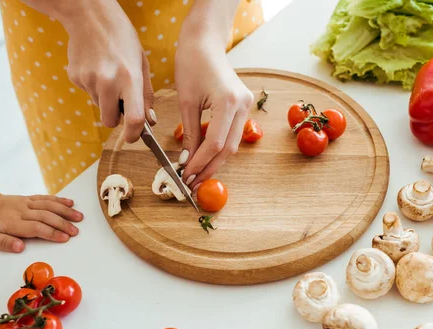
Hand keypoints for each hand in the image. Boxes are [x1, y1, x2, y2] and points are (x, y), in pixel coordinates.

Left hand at [0, 191, 82, 252]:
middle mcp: (22, 211)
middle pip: (46, 216)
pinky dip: (59, 199)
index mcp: (12, 222)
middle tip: (76, 231)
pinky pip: (46, 198)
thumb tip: (20, 247)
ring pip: (49, 205)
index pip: (35, 227)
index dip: (51, 233)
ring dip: (65, 211)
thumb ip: (2, 242)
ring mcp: (27, 203)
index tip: (64, 238)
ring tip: (79, 217)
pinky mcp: (30, 199)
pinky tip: (70, 202)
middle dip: (63, 224)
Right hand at [63, 0, 154, 141]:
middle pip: (110, 121)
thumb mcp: (141, 64)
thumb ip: (146, 95)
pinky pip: (87, 93)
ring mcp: (89, 80)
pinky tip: (96, 67)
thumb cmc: (122, 39)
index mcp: (130, 79)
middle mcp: (108, 82)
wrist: (90, 15)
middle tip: (120, 102)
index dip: (134, 134)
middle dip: (116, 117)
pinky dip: (93, 86)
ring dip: (105, 98)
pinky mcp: (75, 77)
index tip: (134, 137)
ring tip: (109, 74)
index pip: (133, 119)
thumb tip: (149, 120)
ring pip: (99, 106)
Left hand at [175, 23, 253, 188]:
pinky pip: (232, 134)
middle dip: (209, 167)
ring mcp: (246, 106)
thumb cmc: (191, 64)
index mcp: (228, 102)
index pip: (215, 143)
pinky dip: (219, 148)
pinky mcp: (244, 106)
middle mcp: (243, 105)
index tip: (186, 175)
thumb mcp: (186, 102)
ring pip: (233, 144)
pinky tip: (206, 157)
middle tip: (192, 182)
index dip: (200, 163)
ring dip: (215, 161)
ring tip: (197, 174)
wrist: (204, 42)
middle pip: (228, 148)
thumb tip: (186, 161)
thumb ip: (190, 134)